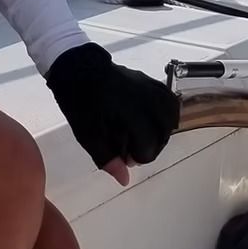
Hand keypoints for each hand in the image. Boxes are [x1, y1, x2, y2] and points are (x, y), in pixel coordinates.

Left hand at [46, 43, 179, 183]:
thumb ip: (107, 158)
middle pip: (163, 132)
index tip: (125, 159)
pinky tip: (155, 120)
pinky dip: (167, 113)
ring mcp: (149, 88)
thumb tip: (125, 180)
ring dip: (162, 131)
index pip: (148, 145)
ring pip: (170, 115)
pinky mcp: (149, 81)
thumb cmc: (80, 103)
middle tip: (135, 150)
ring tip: (147, 137)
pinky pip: (168, 99)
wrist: (77, 68)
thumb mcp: (88, 134)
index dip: (138, 158)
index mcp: (131, 114)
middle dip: (152, 147)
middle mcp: (146, 101)